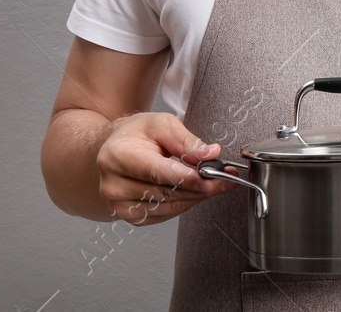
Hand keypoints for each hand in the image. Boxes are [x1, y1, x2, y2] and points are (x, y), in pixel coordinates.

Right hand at [94, 112, 229, 225]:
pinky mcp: (131, 216)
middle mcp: (114, 185)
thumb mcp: (161, 124)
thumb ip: (185, 140)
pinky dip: (185, 203)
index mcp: (118, 157)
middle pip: (166, 192)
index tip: (211, 176)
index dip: (186, 177)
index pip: (156, 172)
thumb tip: (210, 154)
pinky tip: (196, 191)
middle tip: (225, 178)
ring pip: (169, 207)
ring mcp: (120, 204)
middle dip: (201, 186)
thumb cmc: (136, 134)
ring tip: (216, 183)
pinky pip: (165, 214)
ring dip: (197, 196)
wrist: (115, 149)